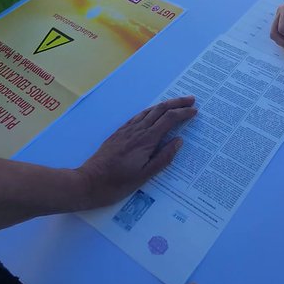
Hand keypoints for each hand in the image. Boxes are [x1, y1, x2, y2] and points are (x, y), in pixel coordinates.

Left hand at [76, 96, 197, 209]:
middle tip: (191, 100)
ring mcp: (126, 130)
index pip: (169, 120)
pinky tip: (153, 113)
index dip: (183, 113)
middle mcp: (137, 130)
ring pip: (149, 111)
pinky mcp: (118, 133)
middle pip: (160, 110)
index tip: (195, 111)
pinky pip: (138, 116)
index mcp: (146, 140)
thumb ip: (163, 158)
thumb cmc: (117, 183)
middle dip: (177, 103)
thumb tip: (178, 140)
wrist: (88, 182)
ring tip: (176, 103)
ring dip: (164, 105)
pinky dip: (150, 111)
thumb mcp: (144, 176)